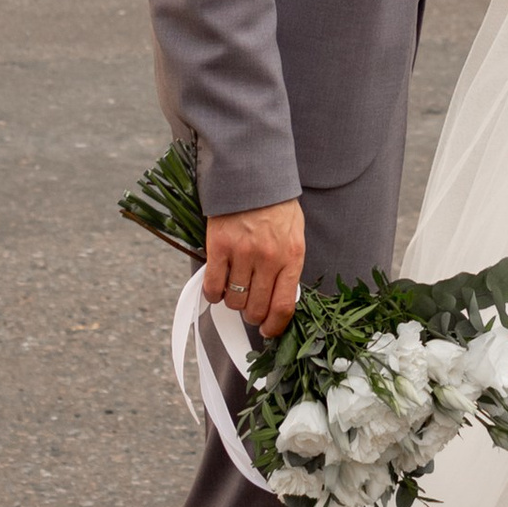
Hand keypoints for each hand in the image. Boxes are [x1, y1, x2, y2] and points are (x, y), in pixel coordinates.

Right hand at [204, 198, 305, 336]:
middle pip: (256, 309)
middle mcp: (268, 258)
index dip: (274, 327)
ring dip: (233, 302)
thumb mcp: (294, 235)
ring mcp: (243, 253)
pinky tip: (217, 286)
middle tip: (249, 308)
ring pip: (234, 301)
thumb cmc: (276, 206)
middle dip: (252, 315)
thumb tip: (282, 298)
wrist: (253, 175)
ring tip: (235, 290)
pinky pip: (213, 286)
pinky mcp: (219, 247)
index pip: (283, 306)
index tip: (268, 331)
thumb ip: (289, 265)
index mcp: (291, 256)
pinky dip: (213, 293)